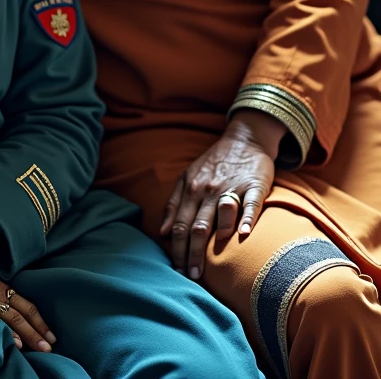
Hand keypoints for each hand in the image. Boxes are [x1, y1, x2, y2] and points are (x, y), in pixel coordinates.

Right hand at [0, 275, 55, 352]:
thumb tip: (11, 314)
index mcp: (0, 286)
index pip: (26, 305)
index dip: (40, 321)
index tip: (51, 336)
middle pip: (22, 315)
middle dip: (38, 332)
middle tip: (50, 347)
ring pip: (13, 319)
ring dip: (28, 335)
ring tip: (41, 348)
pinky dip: (6, 332)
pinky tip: (15, 343)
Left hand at [159, 110, 281, 277]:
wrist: (244, 140)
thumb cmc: (213, 163)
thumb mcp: (187, 177)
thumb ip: (174, 203)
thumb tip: (162, 232)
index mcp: (191, 189)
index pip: (179, 224)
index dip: (176, 248)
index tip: (177, 270)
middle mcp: (208, 190)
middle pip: (196, 226)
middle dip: (191, 253)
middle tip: (191, 277)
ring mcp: (231, 188)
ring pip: (218, 218)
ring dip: (214, 244)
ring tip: (213, 270)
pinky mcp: (254, 186)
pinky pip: (251, 205)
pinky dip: (246, 220)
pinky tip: (243, 236)